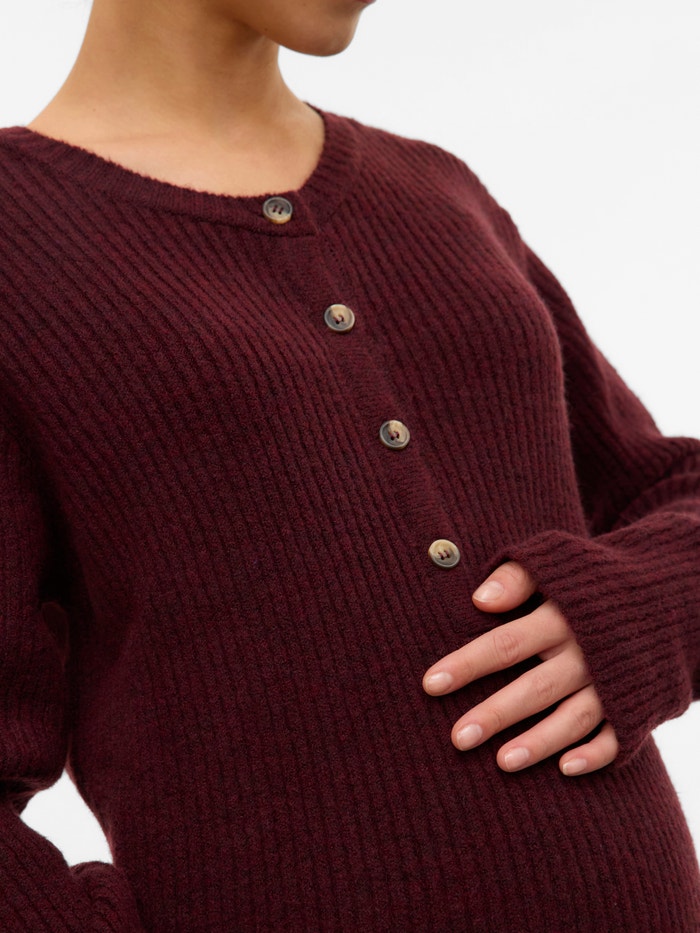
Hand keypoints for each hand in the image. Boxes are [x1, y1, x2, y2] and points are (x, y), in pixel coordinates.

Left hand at [422, 560, 619, 775]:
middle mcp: (588, 653)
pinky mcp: (636, 703)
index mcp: (563, 617)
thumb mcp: (555, 563)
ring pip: (575, 717)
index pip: (507, 643)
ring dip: (539, 741)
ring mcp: (614, 682)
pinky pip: (619, 735)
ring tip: (502, 762)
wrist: (665, 593)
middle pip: (536, 687)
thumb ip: (517, 577)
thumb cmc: (587, 582)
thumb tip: (479, 599)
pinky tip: (565, 769)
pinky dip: (595, 753)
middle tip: (457, 739)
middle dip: (496, 714)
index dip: (468, 663)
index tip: (431, 684)